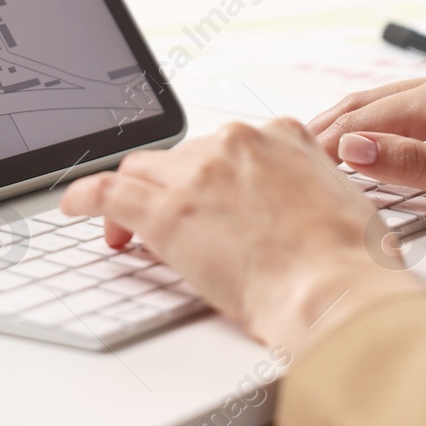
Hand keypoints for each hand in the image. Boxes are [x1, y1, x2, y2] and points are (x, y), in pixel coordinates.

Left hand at [59, 120, 423, 354]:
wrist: (333, 289)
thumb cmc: (352, 263)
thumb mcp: (347, 204)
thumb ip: (316, 193)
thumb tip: (310, 215)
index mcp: (284, 136)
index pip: (232, 147)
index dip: (214, 176)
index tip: (211, 198)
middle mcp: (237, 143)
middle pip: (186, 158)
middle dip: (177, 189)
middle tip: (177, 225)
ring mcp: (198, 174)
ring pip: (145, 170)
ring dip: (133, 196)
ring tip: (125, 228)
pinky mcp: (165, 210)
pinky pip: (108, 192)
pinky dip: (86, 196)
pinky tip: (73, 206)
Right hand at [308, 64, 425, 237]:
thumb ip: (409, 165)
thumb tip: (348, 149)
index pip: (364, 119)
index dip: (323, 143)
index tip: (291, 165)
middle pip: (372, 102)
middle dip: (328, 125)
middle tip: (290, 152)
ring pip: (393, 101)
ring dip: (354, 121)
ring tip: (320, 144)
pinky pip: (418, 105)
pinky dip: (386, 120)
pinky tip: (379, 136)